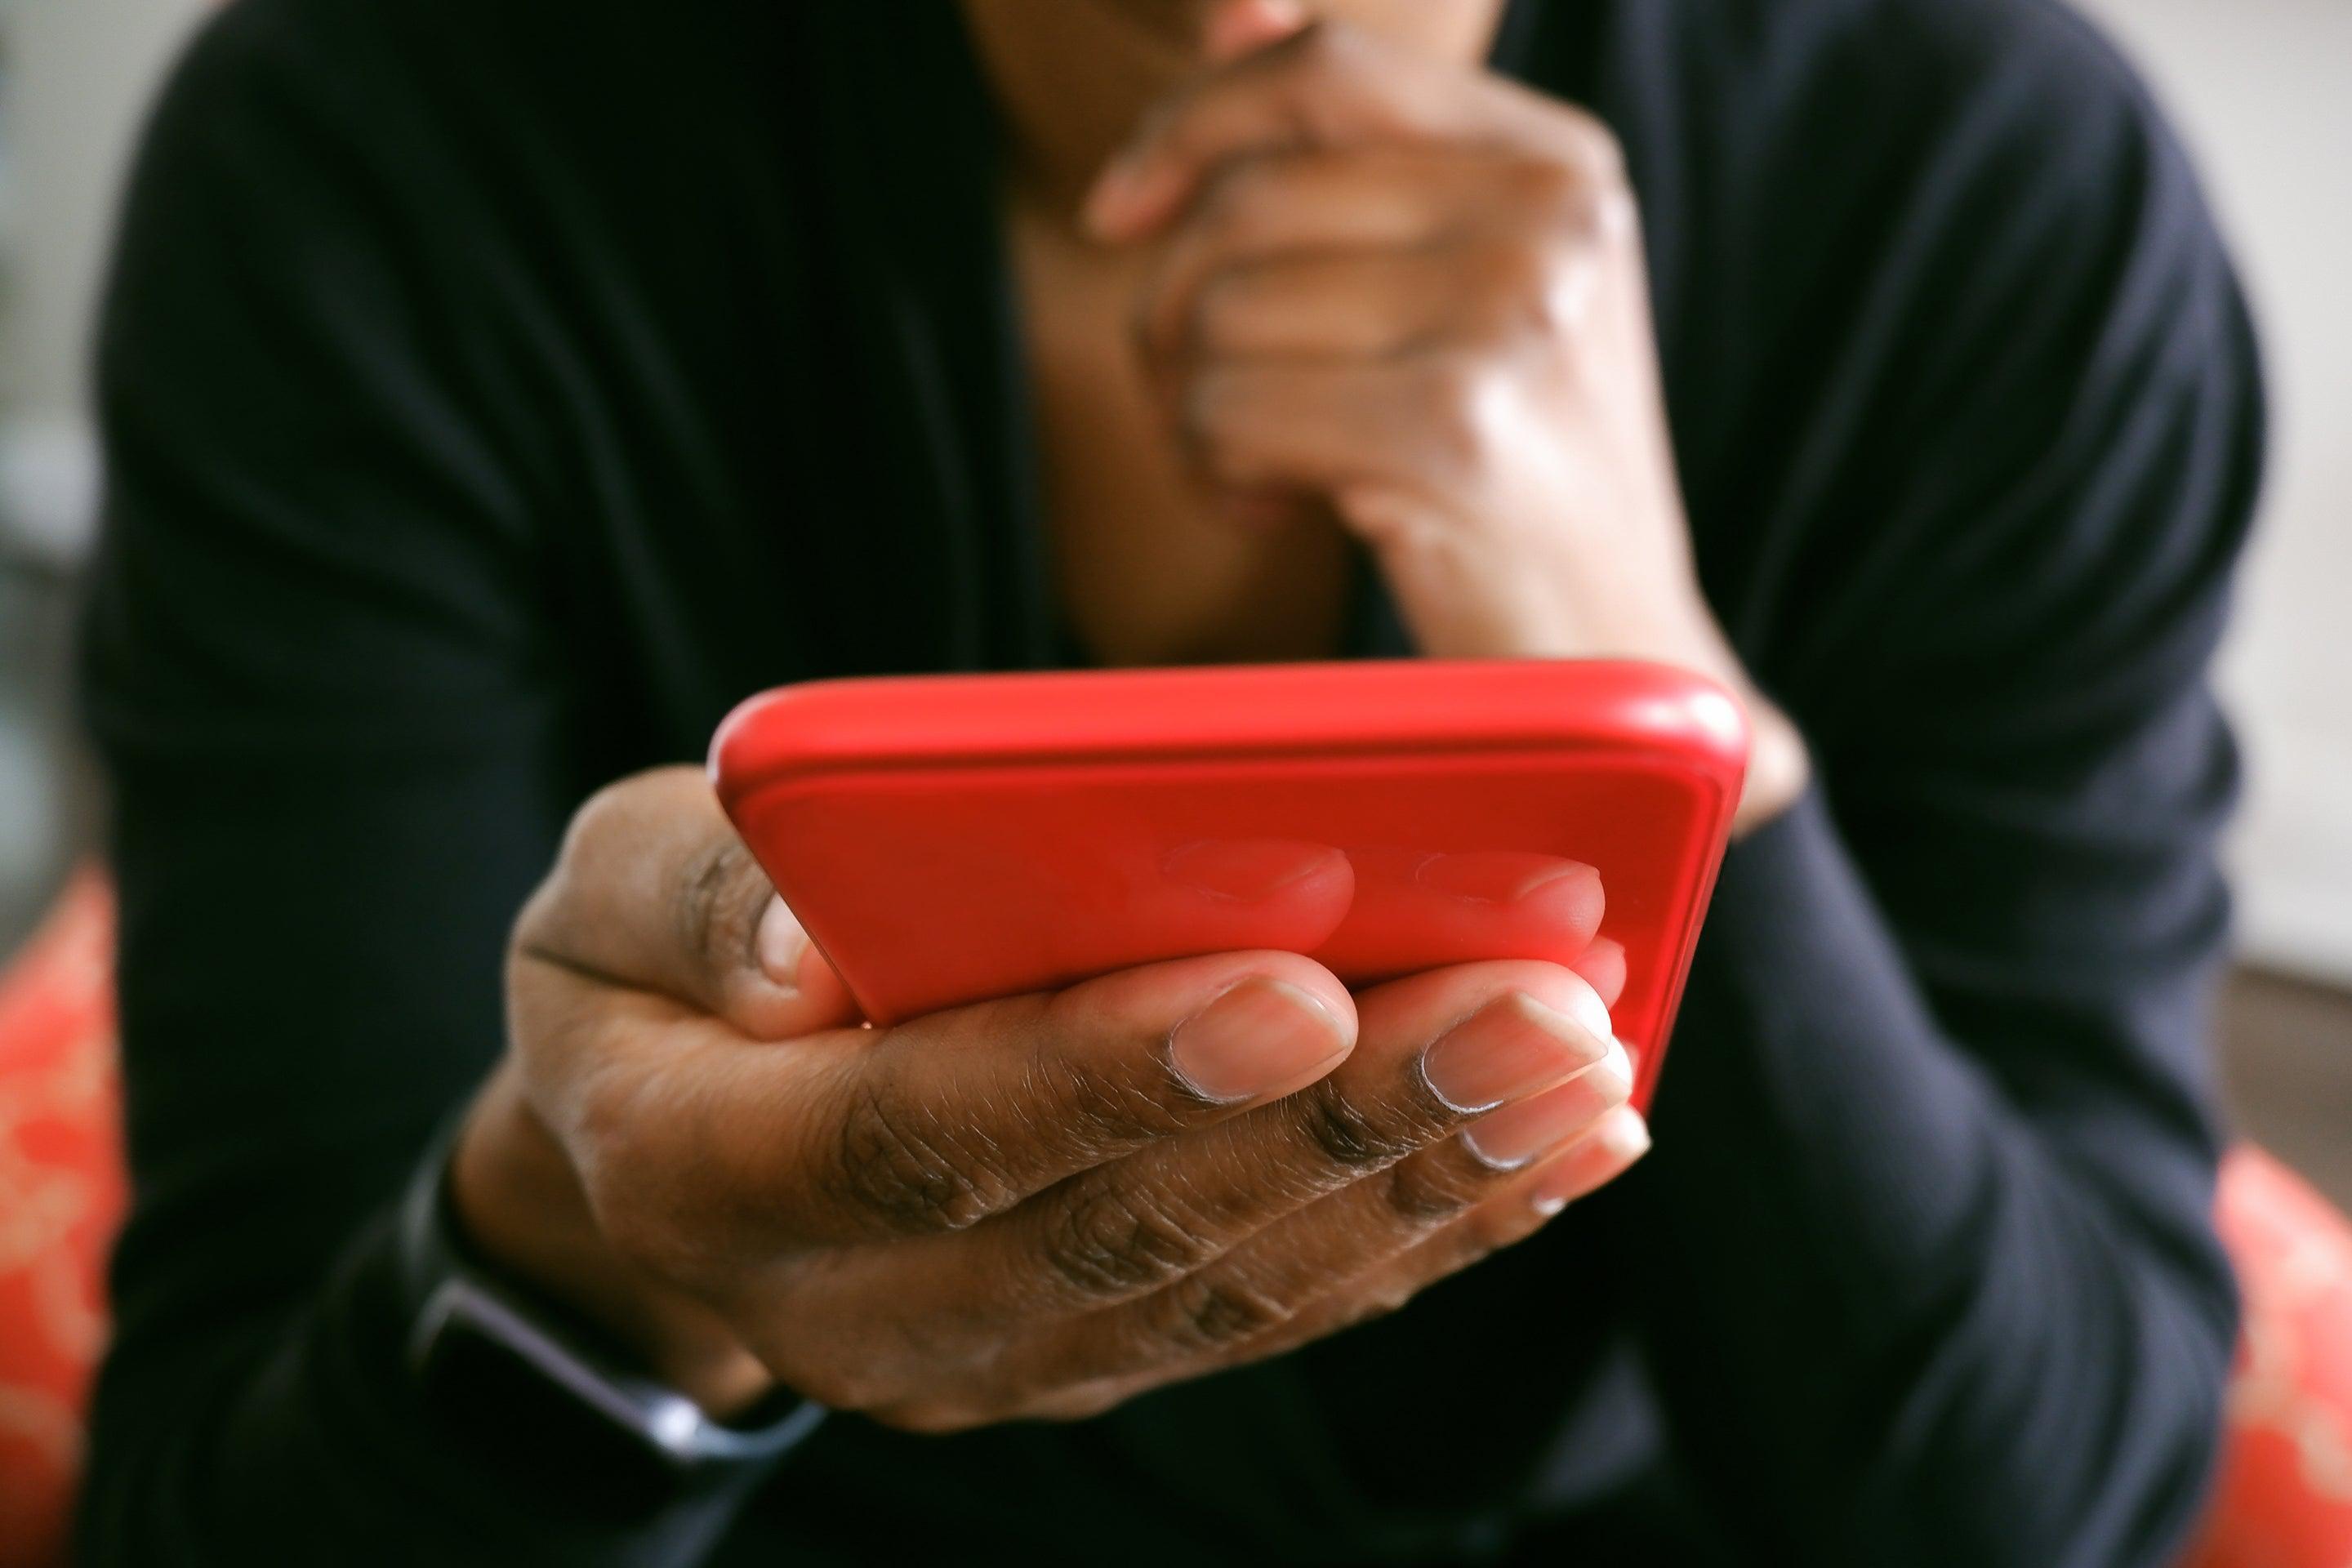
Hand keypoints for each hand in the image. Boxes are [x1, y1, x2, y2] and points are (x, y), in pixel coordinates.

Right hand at [451, 768, 1647, 1428]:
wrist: (665, 1141)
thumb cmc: (653, 973)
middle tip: (1537, 1005)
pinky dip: (1426, 1229)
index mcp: (715, 1173)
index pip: (924, 1132)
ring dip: (1425, 1179)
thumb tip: (800, 942)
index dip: (1111, 1068)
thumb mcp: (610, 888)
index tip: (1301, 983)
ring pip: (1233, 1288)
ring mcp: (992, 1355)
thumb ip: (690, 899)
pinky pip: (1275, 1308)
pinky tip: (1555, 1143)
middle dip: (1348, 1119)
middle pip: (1127, 1228)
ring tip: (1581, 1060)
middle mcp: (860, 1306)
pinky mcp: (1093, 1353)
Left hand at [1086, 23, 1808, 832]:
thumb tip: (1235, 10)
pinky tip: (1272, 511)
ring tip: (1256, 468)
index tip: (1117, 213)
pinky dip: (1215, 471)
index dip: (1191, 122)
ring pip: (1223, 311)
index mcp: (1558, 163)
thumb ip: (1357, 160)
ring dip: (1192, 409)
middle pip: (1247, 200)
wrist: (1617, 665)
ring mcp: (1513, 319)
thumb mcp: (1466, 294)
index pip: (1326, 69)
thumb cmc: (1514, 482)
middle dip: (1174, 310)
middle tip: (1202, 404)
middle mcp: (1551, 219)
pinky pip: (1232, 409)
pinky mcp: (1455, 429)